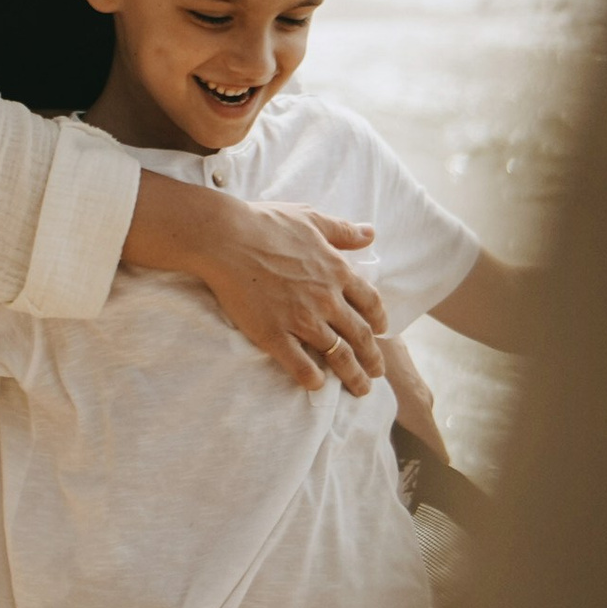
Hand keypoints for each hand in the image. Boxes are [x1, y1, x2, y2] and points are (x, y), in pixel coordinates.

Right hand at [187, 195, 387, 393]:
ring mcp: (302, 320)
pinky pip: (302, 366)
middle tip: (376, 372)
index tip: (381, 331)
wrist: (225, 238)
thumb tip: (370, 233)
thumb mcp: (310, 218)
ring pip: (339, 356)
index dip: (379, 320)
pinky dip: (314, 379)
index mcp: (336, 271)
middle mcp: (326, 299)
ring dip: (353, 376)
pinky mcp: (275, 335)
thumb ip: (342, 230)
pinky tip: (318, 384)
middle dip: (373, 358)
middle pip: (361, 336)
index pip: (370, 303)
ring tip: (360, 389)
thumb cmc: (265, 223)